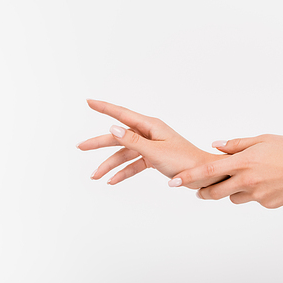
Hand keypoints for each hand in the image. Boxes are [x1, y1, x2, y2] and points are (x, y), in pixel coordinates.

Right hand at [77, 99, 227, 187]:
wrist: (203, 175)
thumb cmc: (184, 161)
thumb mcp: (156, 152)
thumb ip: (132, 141)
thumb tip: (113, 127)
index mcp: (150, 126)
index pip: (121, 114)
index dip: (104, 107)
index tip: (88, 101)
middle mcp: (149, 133)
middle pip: (118, 136)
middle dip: (99, 143)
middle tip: (80, 147)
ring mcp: (151, 145)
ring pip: (124, 153)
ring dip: (110, 165)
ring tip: (95, 176)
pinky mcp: (153, 157)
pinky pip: (134, 163)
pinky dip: (124, 172)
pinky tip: (113, 180)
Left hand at [170, 134, 282, 207]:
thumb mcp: (263, 139)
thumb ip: (236, 144)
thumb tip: (216, 145)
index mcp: (243, 162)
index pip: (207, 171)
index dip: (188, 177)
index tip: (173, 182)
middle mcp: (247, 180)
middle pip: (214, 192)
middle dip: (204, 191)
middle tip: (200, 189)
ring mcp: (258, 195)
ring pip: (233, 198)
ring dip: (231, 192)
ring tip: (245, 179)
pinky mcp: (268, 204)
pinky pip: (252, 201)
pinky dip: (253, 194)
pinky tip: (267, 183)